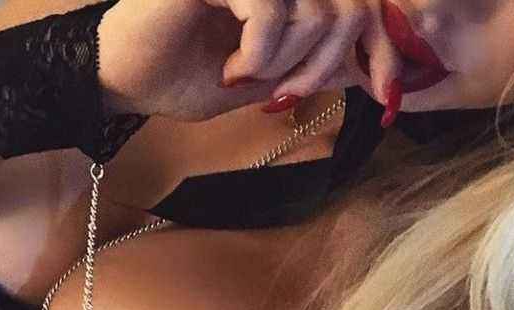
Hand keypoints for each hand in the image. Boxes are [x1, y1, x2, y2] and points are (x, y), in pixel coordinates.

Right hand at [97, 0, 401, 121]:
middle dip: (323, 68)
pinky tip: (230, 69)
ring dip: (287, 65)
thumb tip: (367, 68)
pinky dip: (259, 55)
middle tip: (282, 95)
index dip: (387, 49)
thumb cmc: (185, 75)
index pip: (362, 4)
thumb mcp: (265, 79)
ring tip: (245, 79)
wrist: (125, 76)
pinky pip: (273, 10)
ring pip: (318, 13)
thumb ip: (312, 65)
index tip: (388, 97)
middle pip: (350, 8)